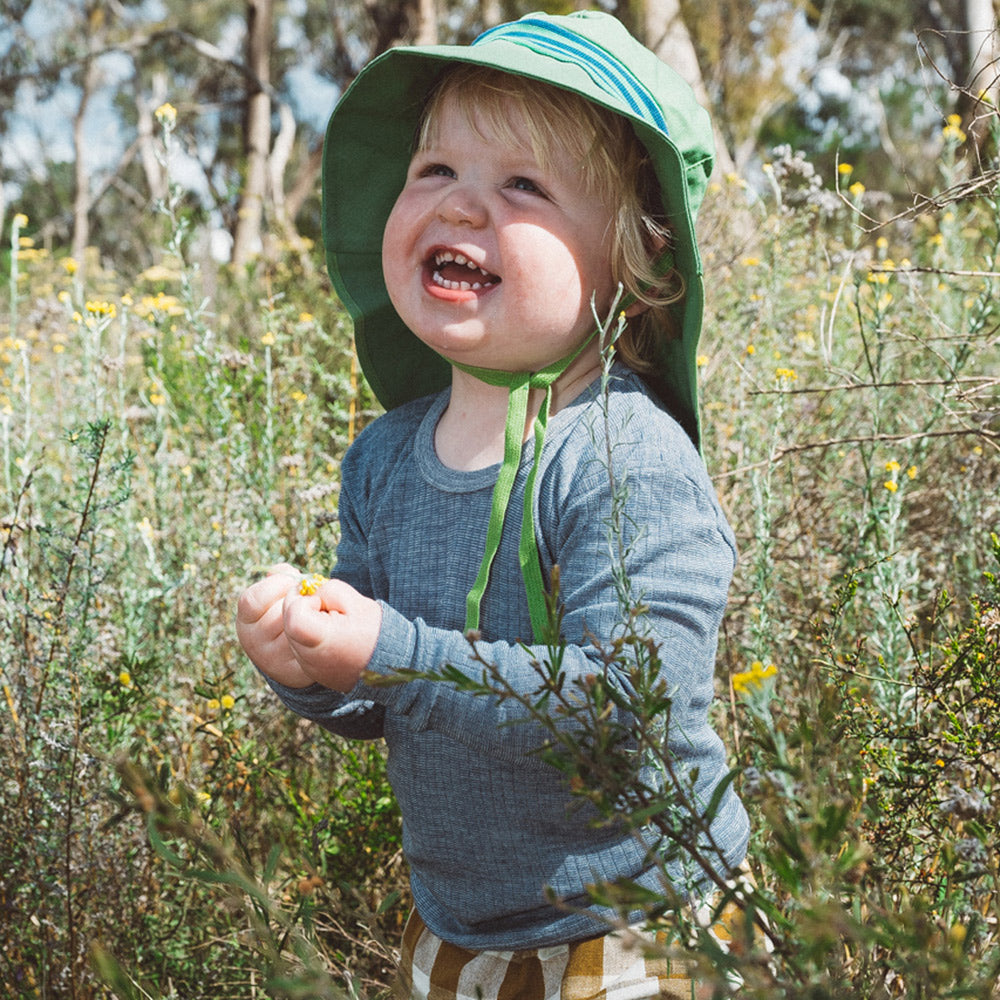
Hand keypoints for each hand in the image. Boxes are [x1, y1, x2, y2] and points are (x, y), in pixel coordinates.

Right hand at [236, 563, 313, 687]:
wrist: (302, 652)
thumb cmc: (289, 613)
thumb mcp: (278, 594)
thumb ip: (279, 577)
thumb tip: (283, 571)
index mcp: (245, 621)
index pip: (251, 600)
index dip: (275, 586)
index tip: (290, 583)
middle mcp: (252, 643)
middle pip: (278, 614)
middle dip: (297, 602)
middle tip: (308, 600)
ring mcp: (271, 660)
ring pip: (294, 630)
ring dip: (311, 617)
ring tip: (315, 614)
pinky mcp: (292, 671)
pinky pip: (308, 646)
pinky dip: (317, 635)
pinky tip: (319, 631)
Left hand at [282, 578, 381, 691]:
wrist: (389, 664)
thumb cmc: (374, 630)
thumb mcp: (354, 601)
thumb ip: (325, 590)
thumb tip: (303, 591)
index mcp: (321, 640)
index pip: (293, 612)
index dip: (304, 600)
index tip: (322, 603)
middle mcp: (308, 658)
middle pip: (287, 622)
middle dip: (302, 607)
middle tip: (325, 608)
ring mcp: (308, 668)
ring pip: (290, 634)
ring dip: (305, 622)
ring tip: (330, 623)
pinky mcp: (310, 672)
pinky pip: (299, 647)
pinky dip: (310, 637)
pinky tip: (329, 636)